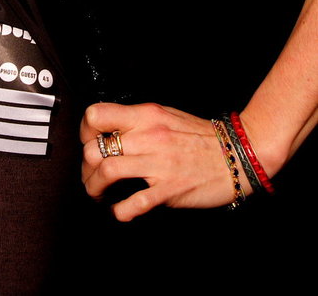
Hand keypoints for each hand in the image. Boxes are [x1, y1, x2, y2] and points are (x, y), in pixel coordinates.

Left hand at [81, 102, 249, 220]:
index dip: (84, 131)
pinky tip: (120, 210)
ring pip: (106, 171)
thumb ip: (138, 120)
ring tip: (99, 194)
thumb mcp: (166, 116)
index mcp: (146, 115)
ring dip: (94, 188)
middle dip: (85, 167)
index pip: (96, 114)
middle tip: (91, 176)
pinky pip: (133, 202)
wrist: (239, 152)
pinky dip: (120, 210)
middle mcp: (148, 135)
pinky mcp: (169, 189)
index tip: (89, 143)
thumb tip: (110, 130)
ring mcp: (158, 162)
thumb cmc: (201, 136)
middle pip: (94, 148)